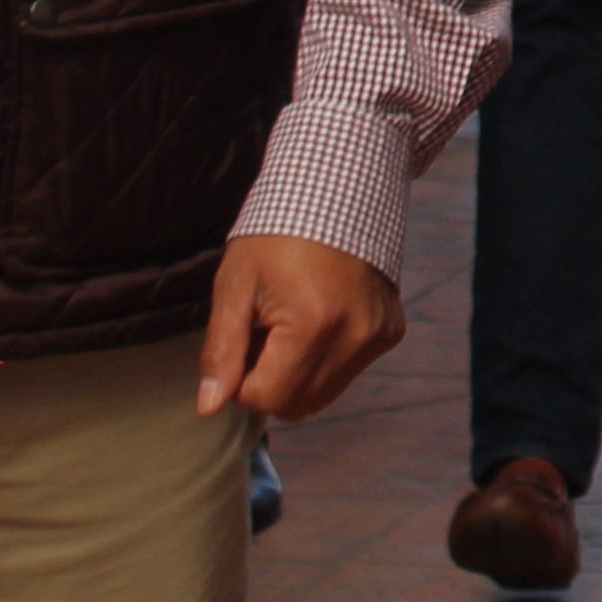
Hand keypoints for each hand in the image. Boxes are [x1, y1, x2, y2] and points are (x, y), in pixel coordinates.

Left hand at [195, 234, 401, 424]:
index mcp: (314, 325)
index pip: (265, 398)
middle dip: (270, 382)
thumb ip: (221, 349)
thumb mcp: (235, 286)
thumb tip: (210, 407)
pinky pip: (348, 370)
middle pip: (296, 405)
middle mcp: (355, 336)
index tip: (243, 339)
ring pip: (323, 395)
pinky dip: (326, 358)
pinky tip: (321, 317)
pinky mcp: (391, 330)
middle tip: (265, 333)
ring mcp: (378, 334)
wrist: (336, 193)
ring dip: (298, 374)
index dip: (241, 379)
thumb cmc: (275, 237)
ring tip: (292, 325)